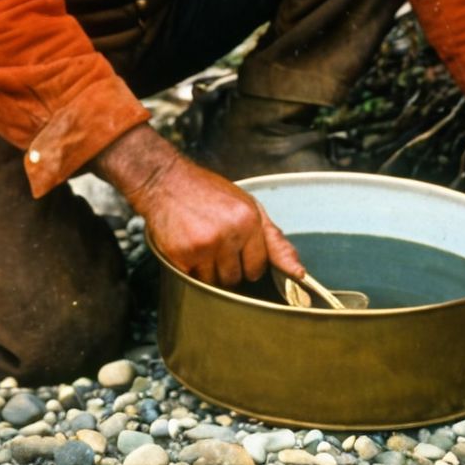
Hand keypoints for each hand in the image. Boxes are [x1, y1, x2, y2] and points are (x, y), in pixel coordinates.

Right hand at [94, 123, 302, 287]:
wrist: (165, 181)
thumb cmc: (208, 193)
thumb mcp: (247, 206)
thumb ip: (273, 239)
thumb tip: (298, 272)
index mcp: (250, 219)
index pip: (259, 267)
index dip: (247, 261)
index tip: (236, 248)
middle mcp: (230, 233)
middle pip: (237, 278)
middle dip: (227, 267)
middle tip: (215, 242)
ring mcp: (206, 245)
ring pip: (216, 283)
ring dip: (208, 271)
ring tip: (201, 244)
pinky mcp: (183, 255)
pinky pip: (194, 281)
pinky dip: (191, 270)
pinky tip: (187, 248)